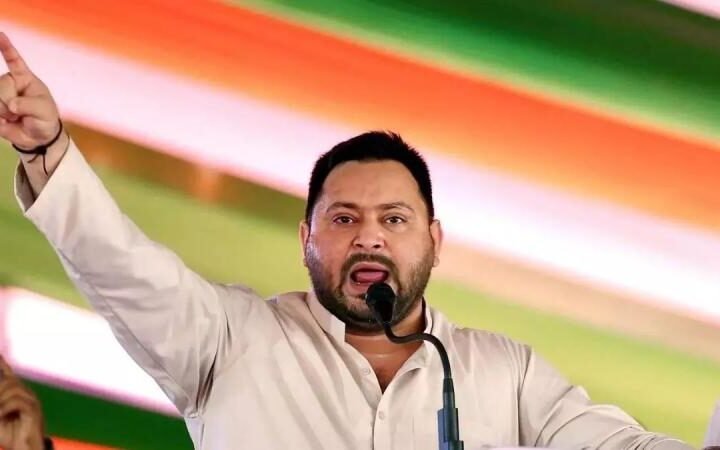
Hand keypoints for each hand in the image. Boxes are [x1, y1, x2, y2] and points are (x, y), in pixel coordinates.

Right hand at [0, 32, 60, 149]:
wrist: (38, 137)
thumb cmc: (44, 118)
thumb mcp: (44, 110)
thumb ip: (29, 105)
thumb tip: (11, 105)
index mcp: (24, 78)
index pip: (13, 60)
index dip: (5, 47)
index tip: (0, 34)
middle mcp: (8, 84)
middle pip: (1, 87)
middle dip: (12, 103)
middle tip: (22, 112)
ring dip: (6, 113)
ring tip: (16, 117)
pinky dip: (0, 120)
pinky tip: (6, 122)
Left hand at [0, 355, 44, 449]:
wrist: (24, 448)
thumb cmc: (9, 434)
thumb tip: (0, 400)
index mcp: (16, 395)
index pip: (8, 374)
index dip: (3, 363)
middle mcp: (26, 394)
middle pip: (9, 381)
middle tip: (0, 410)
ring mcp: (31, 400)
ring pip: (12, 388)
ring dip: (0, 401)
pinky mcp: (34, 408)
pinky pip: (16, 401)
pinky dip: (4, 408)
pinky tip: (1, 417)